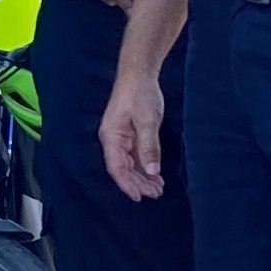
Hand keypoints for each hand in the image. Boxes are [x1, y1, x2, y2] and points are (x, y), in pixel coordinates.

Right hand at [99, 71, 166, 200]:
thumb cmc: (140, 94)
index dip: (128, 184)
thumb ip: (149, 147)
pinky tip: (156, 175)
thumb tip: (153, 171)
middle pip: (123, 169)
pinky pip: (135, 156)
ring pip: (130, 164)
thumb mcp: (148, 121)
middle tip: (157, 194)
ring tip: (159, 188)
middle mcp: (113, 140)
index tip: (141, 197)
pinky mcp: (130, 134)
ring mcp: (121, 138)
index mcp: (111, 137)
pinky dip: (145, 166)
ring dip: (143, 177)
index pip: (117, 168)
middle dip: (139, 183)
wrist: (139, 74)